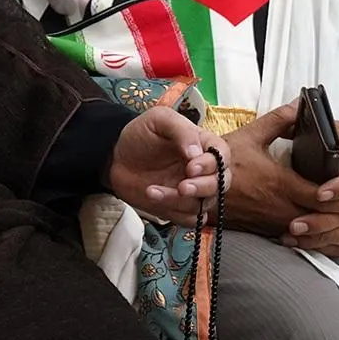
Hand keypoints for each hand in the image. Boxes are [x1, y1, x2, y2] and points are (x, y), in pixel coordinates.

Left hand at [103, 105, 228, 226]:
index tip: (191, 167)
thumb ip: (181, 130)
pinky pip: (190, 219)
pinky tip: (155, 198)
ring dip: (179, 201)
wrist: (116, 158)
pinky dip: (175, 213)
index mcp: (203, 146)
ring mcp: (194, 191)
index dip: (212, 164)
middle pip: (221, 184)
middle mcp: (203, 171)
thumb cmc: (140, 135)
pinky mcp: (180, 208)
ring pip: (204, 204)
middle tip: (182, 187)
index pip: (222, 156)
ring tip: (153, 190)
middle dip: (203, 188)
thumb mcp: (159, 120)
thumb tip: (196, 152)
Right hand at [221, 103, 338, 253]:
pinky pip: (304, 245)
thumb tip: (298, 104)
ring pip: (318, 237)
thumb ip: (277, 121)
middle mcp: (282, 209)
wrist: (197, 190)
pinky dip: (327, 247)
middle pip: (326, 221)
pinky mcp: (270, 232)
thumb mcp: (249, 136)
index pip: (322, 197)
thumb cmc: (222, 164)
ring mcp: (276, 224)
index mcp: (281, 185)